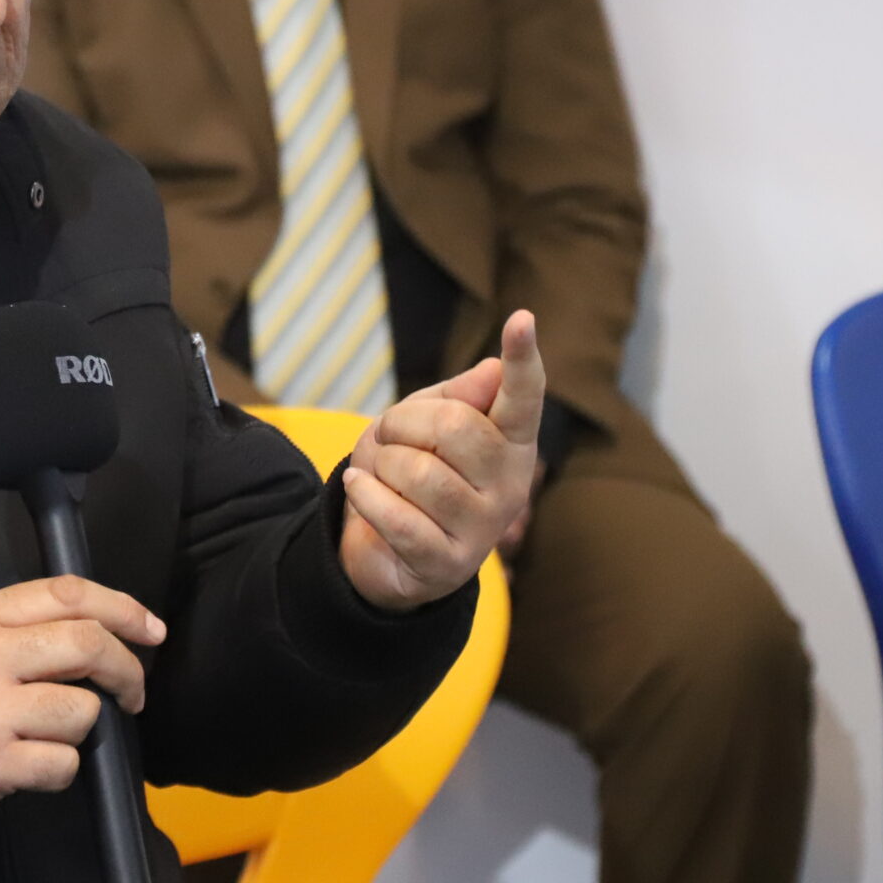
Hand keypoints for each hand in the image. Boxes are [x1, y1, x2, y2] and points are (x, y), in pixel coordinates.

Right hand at [0, 575, 165, 855]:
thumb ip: (3, 632)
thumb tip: (83, 634)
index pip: (65, 592)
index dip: (122, 607)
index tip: (151, 629)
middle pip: (86, 644)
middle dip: (126, 669)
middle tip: (133, 693)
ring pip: (81, 709)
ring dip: (81, 730)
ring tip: (47, 739)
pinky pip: (62, 763)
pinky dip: (58, 770)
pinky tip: (27, 770)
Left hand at [339, 310, 544, 611]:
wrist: (384, 549)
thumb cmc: (411, 470)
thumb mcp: (425, 423)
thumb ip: (457, 397)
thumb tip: (493, 370)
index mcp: (512, 442)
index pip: (522, 396)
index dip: (522, 358)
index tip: (521, 318)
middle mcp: (510, 485)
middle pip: (454, 427)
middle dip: (402, 423)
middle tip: (388, 437)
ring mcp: (483, 529)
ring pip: (420, 473)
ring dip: (380, 464)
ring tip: (378, 473)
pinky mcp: (448, 564)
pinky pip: (400, 518)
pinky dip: (367, 496)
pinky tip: (360, 487)